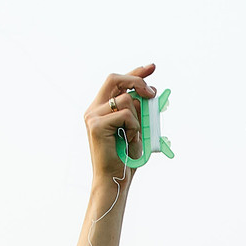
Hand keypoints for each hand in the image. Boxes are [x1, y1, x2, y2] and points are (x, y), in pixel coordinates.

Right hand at [85, 64, 156, 181]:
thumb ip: (139, 110)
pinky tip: (129, 141)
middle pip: (114, 78)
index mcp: (101, 108)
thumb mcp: (136, 128)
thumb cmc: (125, 157)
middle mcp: (93, 109)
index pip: (117, 82)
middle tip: (152, 92)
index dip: (135, 72)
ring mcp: (93, 116)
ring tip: (134, 136)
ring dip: (138, 118)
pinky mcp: (96, 125)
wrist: (114, 178)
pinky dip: (135, 128)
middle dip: (136, 80)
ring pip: (126, 99)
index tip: (151, 67)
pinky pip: (127, 115)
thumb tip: (151, 91)